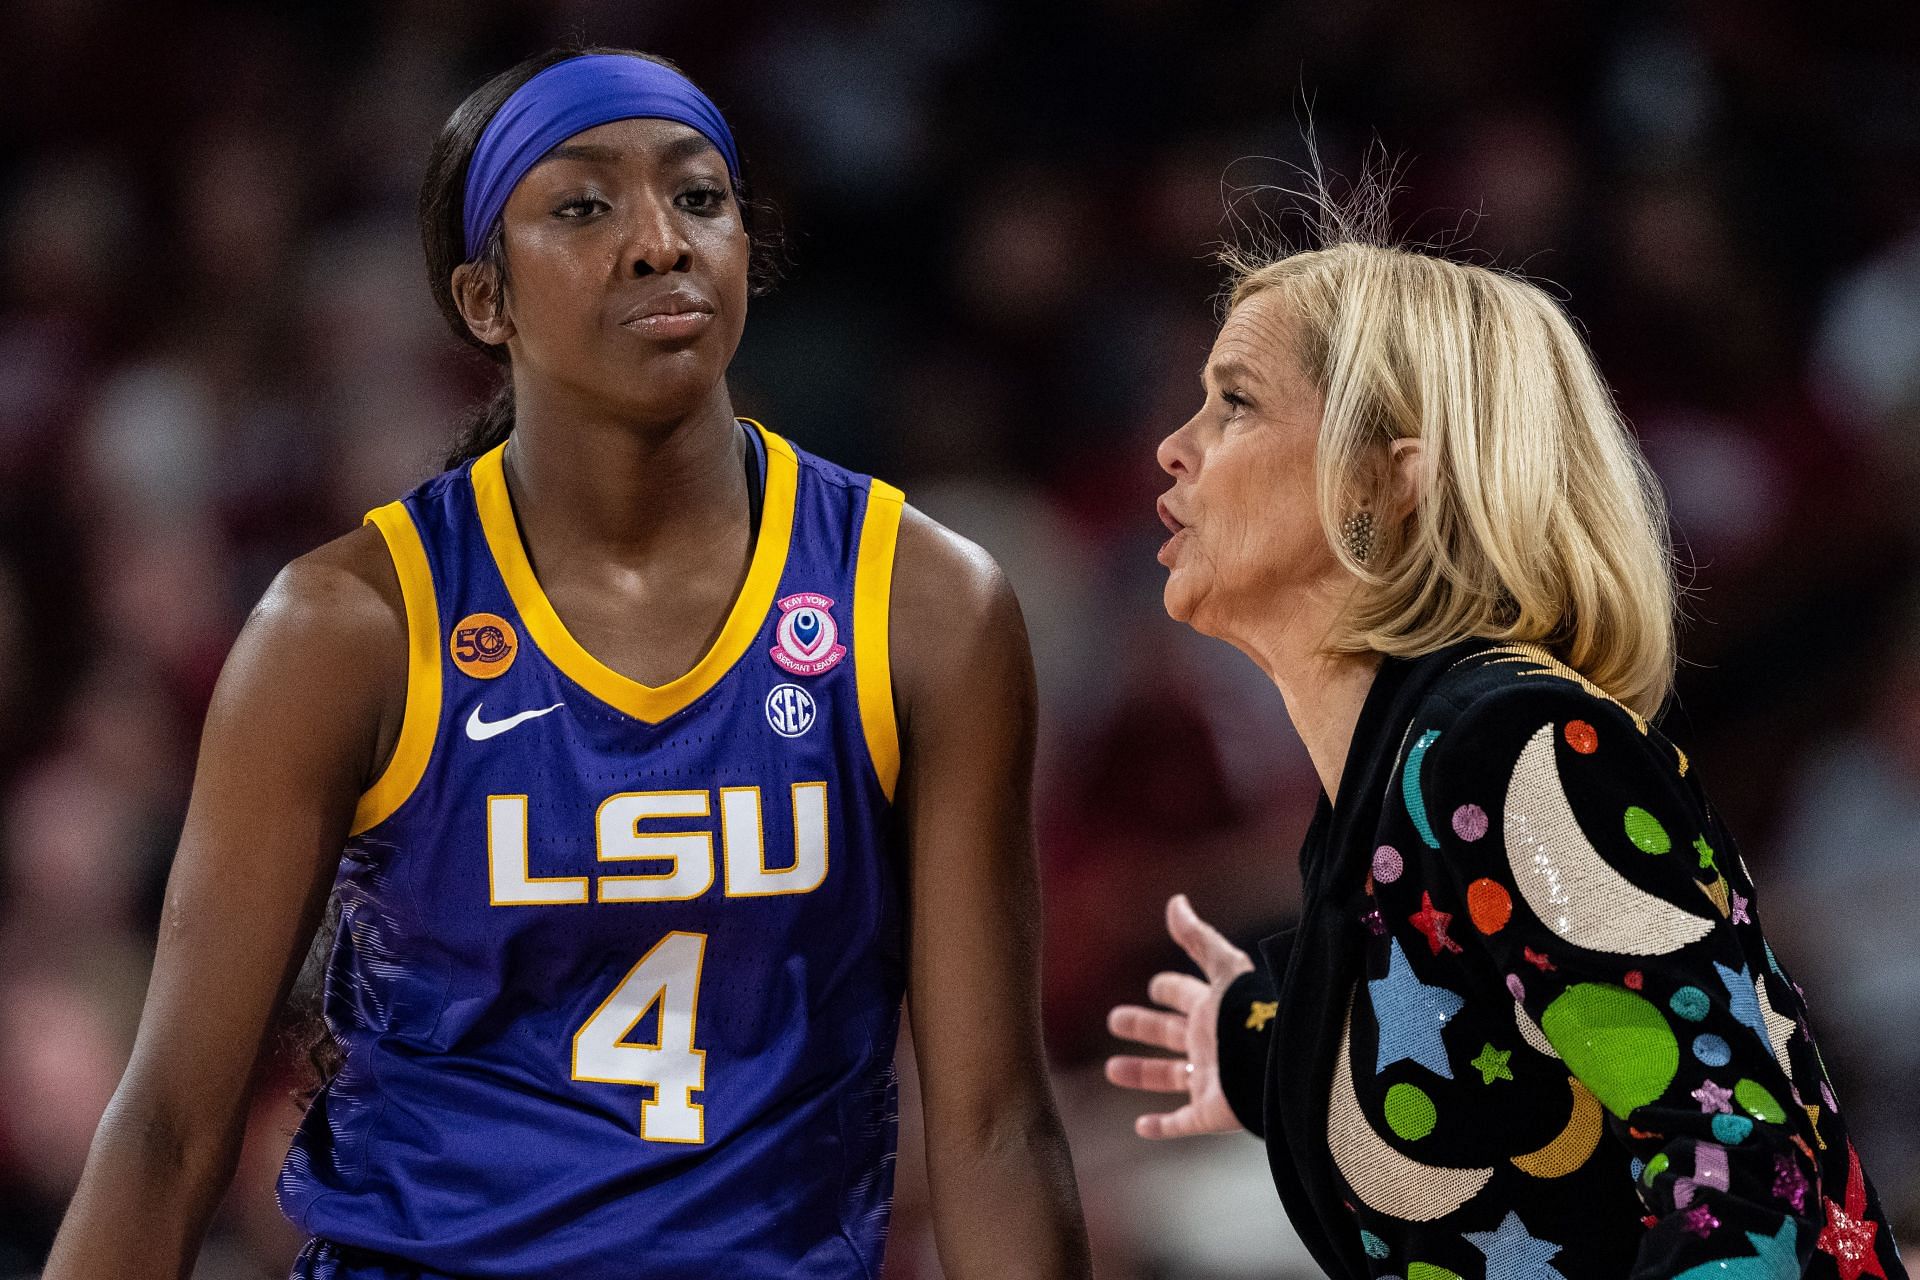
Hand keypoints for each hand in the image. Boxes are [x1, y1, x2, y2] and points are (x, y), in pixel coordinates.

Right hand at [1104, 893, 1254, 1138]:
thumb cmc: (1254, 1011)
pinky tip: (1141, 1127)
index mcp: (1213, 1010)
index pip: (1185, 995)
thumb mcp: (1225, 968)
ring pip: (1169, 1076)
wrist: (1279, 1063)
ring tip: (1111, 1070)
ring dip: (1141, 1073)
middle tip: (1115, 1020)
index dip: (1169, 989)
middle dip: (1143, 1026)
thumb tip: (1175, 901)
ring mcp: (1211, 1079)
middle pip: (1169, 1033)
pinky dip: (1161, 1127)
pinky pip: (1183, 1122)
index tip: (1154, 986)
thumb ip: (1198, 939)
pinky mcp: (1212, 1112)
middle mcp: (1211, 1043)